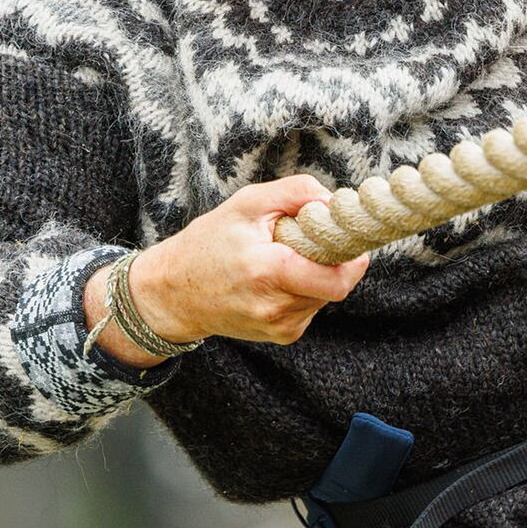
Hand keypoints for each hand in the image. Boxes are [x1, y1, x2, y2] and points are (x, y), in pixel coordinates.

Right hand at [95, 175, 369, 354]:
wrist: (174, 294)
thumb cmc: (209, 242)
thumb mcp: (247, 203)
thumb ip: (296, 192)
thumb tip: (335, 202)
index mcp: (267, 272)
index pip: (336, 279)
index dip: (352, 257)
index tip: (346, 235)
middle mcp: (275, 307)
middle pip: (336, 284)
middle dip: (332, 260)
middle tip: (309, 241)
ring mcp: (280, 327)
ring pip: (326, 295)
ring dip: (316, 273)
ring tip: (281, 260)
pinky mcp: (282, 335)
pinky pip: (312, 306)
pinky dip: (304, 289)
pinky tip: (276, 280)